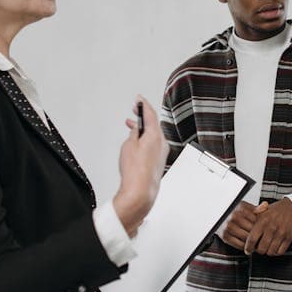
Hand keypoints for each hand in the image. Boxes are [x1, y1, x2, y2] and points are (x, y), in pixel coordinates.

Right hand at [113, 97, 167, 236]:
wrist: (140, 191)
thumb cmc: (135, 171)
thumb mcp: (129, 145)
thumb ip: (134, 134)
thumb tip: (136, 131)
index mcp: (154, 135)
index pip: (151, 114)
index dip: (144, 104)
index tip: (139, 99)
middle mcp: (161, 143)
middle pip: (153, 124)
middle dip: (143, 116)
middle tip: (135, 109)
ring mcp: (162, 152)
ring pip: (153, 135)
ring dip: (143, 129)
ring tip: (131, 126)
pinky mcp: (159, 161)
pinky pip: (154, 144)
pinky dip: (146, 139)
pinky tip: (138, 142)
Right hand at [217, 201, 267, 250]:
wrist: (219, 218)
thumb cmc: (235, 213)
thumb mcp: (246, 208)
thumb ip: (257, 208)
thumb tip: (265, 205)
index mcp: (240, 207)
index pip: (256, 220)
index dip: (261, 225)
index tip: (264, 228)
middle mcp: (233, 216)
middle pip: (252, 229)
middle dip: (257, 234)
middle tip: (261, 237)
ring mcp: (228, 226)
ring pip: (246, 237)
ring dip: (252, 241)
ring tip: (255, 241)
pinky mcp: (225, 236)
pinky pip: (239, 244)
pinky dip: (245, 246)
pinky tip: (247, 244)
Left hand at [244, 198, 291, 255]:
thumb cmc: (276, 210)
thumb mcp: (262, 212)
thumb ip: (253, 221)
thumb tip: (243, 231)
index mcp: (263, 221)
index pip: (252, 239)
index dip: (248, 247)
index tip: (247, 250)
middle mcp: (272, 227)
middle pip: (261, 248)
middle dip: (258, 250)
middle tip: (258, 248)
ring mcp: (281, 233)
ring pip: (271, 252)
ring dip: (267, 252)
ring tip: (266, 247)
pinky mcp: (289, 237)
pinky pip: (280, 252)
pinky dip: (276, 252)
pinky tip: (274, 247)